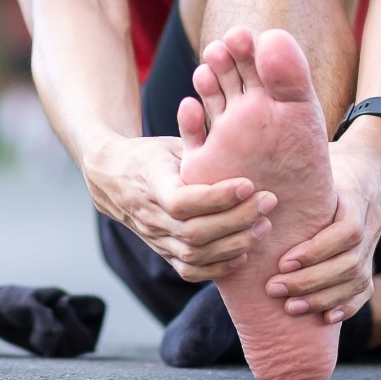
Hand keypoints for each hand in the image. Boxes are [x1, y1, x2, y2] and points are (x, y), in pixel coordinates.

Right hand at [82, 135, 276, 281]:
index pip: (182, 201)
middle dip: (237, 220)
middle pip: (194, 232)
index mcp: (149, 184)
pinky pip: (190, 271)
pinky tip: (244, 253)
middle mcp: (150, 217)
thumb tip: (207, 108)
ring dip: (234, 244)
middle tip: (268, 202)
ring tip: (263, 226)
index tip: (249, 184)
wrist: (112, 179)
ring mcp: (155, 239)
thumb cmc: (149, 156)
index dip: (217, 198)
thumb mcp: (168, 144)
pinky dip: (219, 268)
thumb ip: (192, 138)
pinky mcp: (163, 253)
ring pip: (195, 255)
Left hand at [264, 123, 380, 323]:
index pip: (345, 232)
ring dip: (323, 297)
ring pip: (356, 279)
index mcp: (355, 199)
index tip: (284, 262)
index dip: (316, 250)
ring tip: (290, 307)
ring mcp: (373, 245)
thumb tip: (248, 178)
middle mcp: (370, 224)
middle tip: (274, 288)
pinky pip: (366, 289)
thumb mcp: (317, 161)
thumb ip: (291, 170)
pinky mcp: (371, 259)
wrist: (373, 167)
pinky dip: (347, 306)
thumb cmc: (331, 164)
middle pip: (348, 262)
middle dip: (310, 281)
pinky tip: (324, 318)